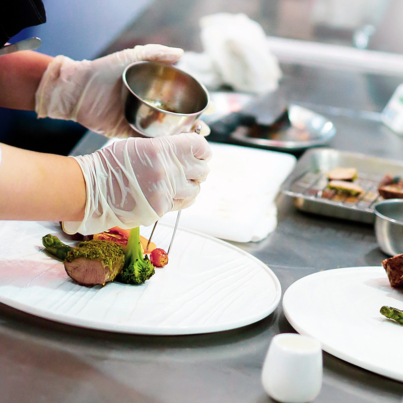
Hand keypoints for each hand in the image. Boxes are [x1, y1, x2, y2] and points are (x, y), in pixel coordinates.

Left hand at [35, 44, 211, 137]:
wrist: (76, 91)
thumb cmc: (102, 71)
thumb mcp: (130, 57)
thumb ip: (155, 53)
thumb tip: (182, 54)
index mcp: (152, 90)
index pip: (180, 99)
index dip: (196, 104)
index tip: (209, 109)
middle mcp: (149, 107)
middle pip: (177, 119)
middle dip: (193, 126)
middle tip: (204, 131)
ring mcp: (140, 121)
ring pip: (166, 133)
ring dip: (181, 139)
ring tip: (194, 143)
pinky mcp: (129, 134)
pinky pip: (148, 142)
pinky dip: (162, 147)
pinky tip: (174, 150)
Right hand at [63, 132, 211, 234]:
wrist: (92, 189)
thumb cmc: (111, 164)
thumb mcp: (139, 146)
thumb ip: (165, 148)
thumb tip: (185, 150)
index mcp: (162, 148)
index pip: (200, 146)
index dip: (202, 150)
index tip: (201, 153)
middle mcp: (168, 170)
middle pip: (203, 170)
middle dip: (198, 169)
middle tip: (191, 170)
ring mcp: (166, 192)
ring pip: (196, 190)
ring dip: (191, 186)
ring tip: (179, 184)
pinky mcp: (161, 209)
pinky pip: (182, 204)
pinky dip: (180, 200)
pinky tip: (170, 195)